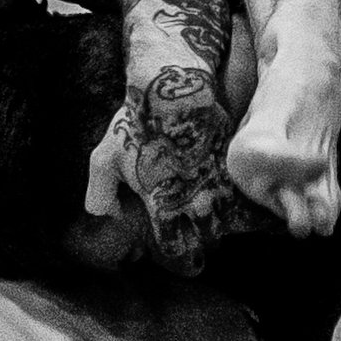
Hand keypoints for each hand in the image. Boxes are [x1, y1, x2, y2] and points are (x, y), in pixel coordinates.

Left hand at [83, 76, 270, 275]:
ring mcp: (220, 186)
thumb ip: (99, 197)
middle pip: (204, 240)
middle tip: (190, 223)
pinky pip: (240, 196)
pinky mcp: (235, 167)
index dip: (171, 246)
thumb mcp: (103, 159)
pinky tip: (222, 190)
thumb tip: (110, 214)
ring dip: (217, 218)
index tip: (170, 236)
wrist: (176, 90)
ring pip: (226, 220)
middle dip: (197, 235)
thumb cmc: (136, 125)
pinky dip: (233, 199)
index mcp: (164, 209)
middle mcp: (197, 203)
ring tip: (207, 208)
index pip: (174, 249)